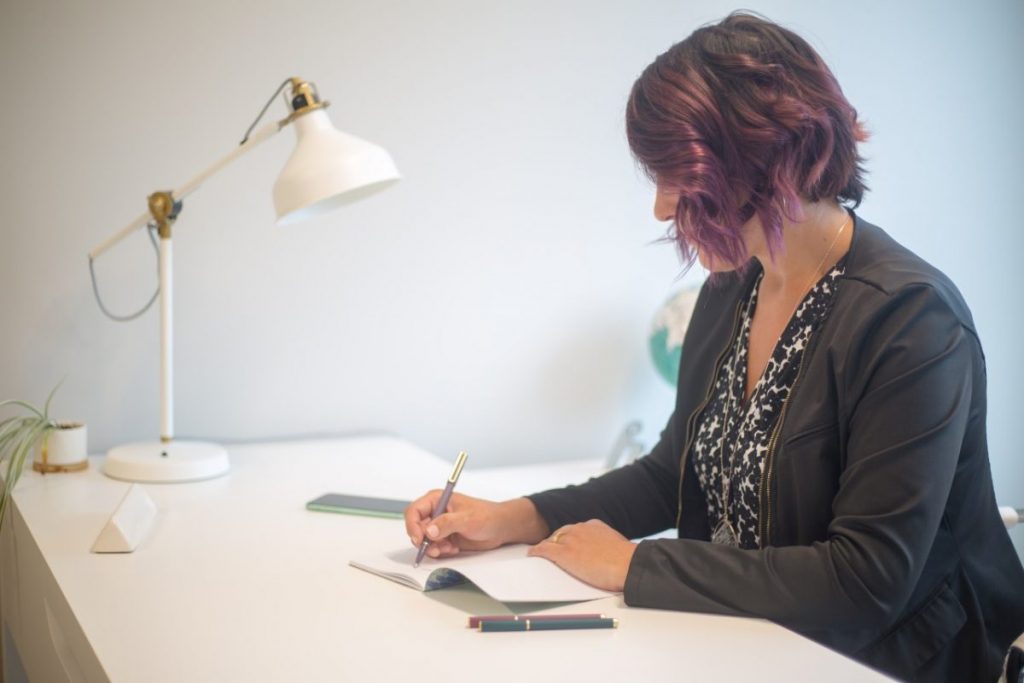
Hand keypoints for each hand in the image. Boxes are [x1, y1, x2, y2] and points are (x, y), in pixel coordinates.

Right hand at [404, 493, 547, 559]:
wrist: (500, 528)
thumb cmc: (487, 516)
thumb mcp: (467, 518)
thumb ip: (447, 523)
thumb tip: (429, 531)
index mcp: (437, 500)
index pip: (414, 511)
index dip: (412, 526)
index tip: (419, 539)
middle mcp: (435, 512)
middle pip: (416, 528)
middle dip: (424, 540)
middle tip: (436, 548)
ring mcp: (440, 526)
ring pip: (424, 540)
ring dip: (433, 548)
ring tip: (449, 548)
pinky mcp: (445, 538)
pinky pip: (434, 548)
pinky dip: (441, 551)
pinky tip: (453, 548)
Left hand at [527, 519, 636, 591]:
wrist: (628, 565)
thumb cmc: (627, 561)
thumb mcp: (618, 545)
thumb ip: (607, 545)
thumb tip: (607, 553)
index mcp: (594, 525)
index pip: (575, 530)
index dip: (569, 538)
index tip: (567, 544)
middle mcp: (580, 529)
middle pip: (561, 533)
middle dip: (556, 541)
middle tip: (551, 550)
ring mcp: (571, 540)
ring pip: (551, 541)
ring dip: (546, 547)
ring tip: (539, 553)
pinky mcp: (564, 553)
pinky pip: (544, 549)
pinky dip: (537, 551)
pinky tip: (532, 554)